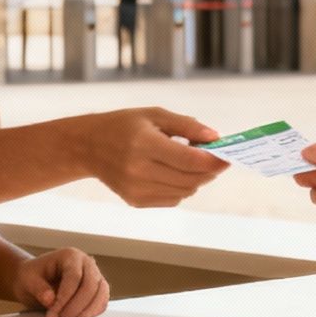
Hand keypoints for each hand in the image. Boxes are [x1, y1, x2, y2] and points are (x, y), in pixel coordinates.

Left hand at [12, 247, 109, 316]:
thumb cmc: (33, 276)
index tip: (54, 313)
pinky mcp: (98, 289)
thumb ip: (38, 289)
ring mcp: (95, 275)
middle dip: (76, 306)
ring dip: (87, 310)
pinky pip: (102, 301)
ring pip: (101, 293)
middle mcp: (86, 263)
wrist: (36, 280)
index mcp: (70, 255)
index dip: (65, 297)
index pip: (74, 277)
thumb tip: (50, 300)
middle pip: (90, 285)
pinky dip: (93, 312)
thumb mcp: (28, 280)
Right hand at [76, 108, 228, 207]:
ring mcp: (137, 189)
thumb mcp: (154, 115)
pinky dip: (181, 188)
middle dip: (209, 171)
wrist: (88, 147)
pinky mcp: (135, 201)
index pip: (190, 160)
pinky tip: (174, 173)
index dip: (214, 160)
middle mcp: (139, 170)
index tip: (228, 156)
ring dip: (197, 180)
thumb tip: (215, 137)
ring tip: (193, 163)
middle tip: (217, 159)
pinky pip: (172, 199)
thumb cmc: (123, 126)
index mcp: (145, 144)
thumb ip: (186, 125)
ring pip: (184, 192)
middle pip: (191, 179)